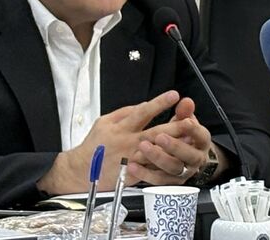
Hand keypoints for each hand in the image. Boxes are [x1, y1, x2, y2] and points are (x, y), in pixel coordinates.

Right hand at [39, 89, 180, 193]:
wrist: (81, 171)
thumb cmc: (94, 145)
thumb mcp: (104, 122)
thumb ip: (125, 113)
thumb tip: (143, 106)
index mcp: (121, 128)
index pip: (143, 112)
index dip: (159, 103)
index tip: (174, 95)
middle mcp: (128, 143)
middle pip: (154, 133)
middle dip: (173, 127)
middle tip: (189, 120)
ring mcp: (131, 160)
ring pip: (156, 153)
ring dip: (172, 147)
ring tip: (189, 140)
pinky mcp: (132, 174)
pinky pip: (151, 169)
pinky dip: (164, 164)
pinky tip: (177, 159)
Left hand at [128, 97, 227, 185]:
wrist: (186, 159)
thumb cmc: (184, 136)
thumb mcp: (186, 122)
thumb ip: (185, 112)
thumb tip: (186, 102)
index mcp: (202, 142)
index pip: (201, 136)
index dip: (193, 130)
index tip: (184, 122)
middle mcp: (195, 159)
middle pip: (188, 155)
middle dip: (174, 146)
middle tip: (159, 136)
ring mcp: (183, 172)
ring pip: (172, 168)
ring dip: (157, 158)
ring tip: (143, 148)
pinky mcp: (169, 182)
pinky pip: (158, 180)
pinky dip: (145, 174)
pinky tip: (133, 165)